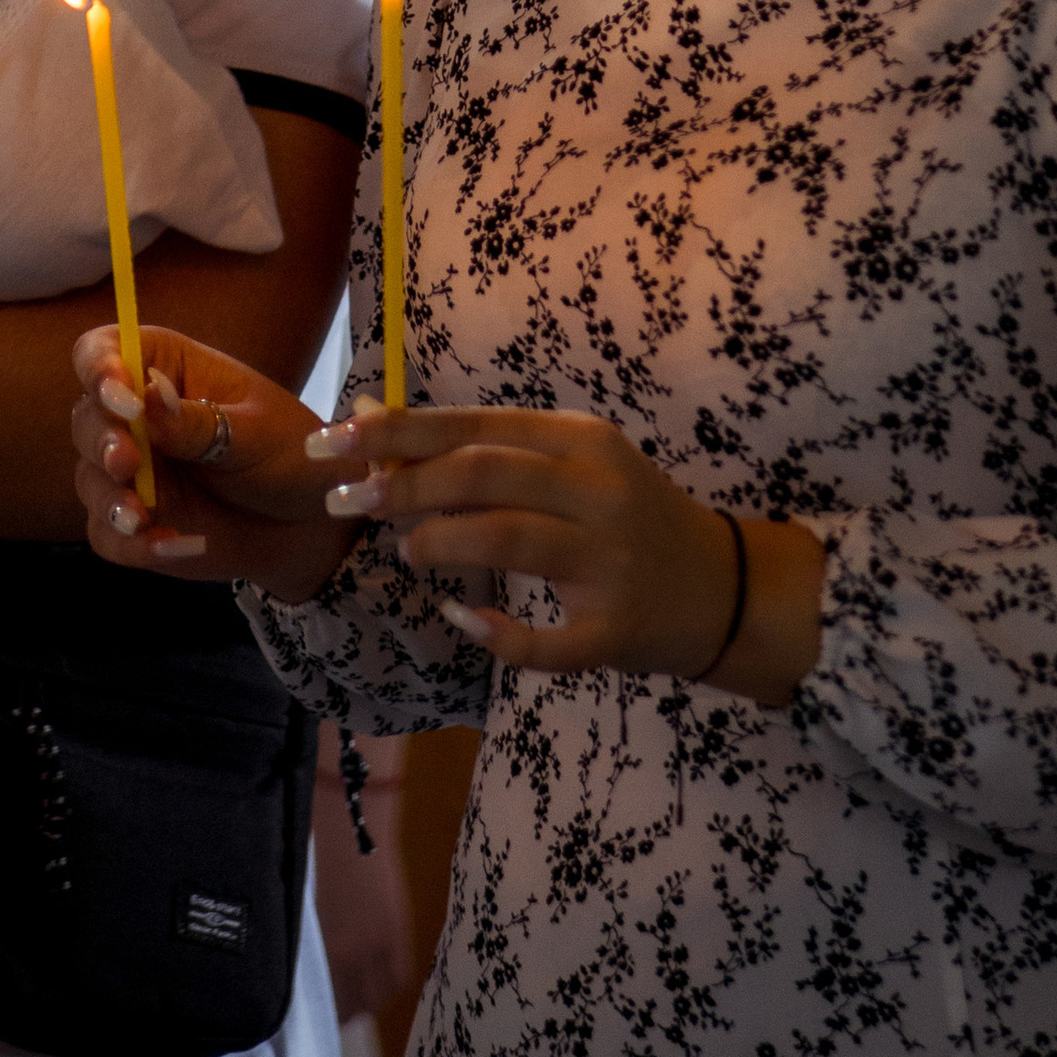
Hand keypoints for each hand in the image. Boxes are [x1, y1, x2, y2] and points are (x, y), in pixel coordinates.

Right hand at [70, 322, 355, 604]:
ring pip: (89, 479)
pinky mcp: (131, 522)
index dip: (99, 368)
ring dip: (109, 498)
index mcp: (163, 369)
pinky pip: (108, 535)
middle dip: (100, 440)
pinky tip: (169, 546)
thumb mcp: (256, 433)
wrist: (307, 521)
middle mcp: (135, 417)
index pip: (104, 351)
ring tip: (140, 518)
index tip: (121, 398)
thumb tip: (147, 397)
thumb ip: (201, 422)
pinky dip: (131, 544)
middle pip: (86, 417)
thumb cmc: (288, 453)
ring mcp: (130, 472)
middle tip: (127, 462)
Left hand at [303, 406, 826, 705]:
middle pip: (483, 473)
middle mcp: (599, 490)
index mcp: (582, 441)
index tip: (332, 441)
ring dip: (440, 542)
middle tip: (342, 499)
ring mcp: (610, 561)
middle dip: (402, 484)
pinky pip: (541, 640)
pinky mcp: (615, 629)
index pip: (473, 425)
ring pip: (507, 538)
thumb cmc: (627, 516)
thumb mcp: (566, 464)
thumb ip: (480, 445)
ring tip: (406, 549)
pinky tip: (462, 616)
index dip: (396, 432)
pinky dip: (491, 631)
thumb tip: (371, 416)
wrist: (723, 585)